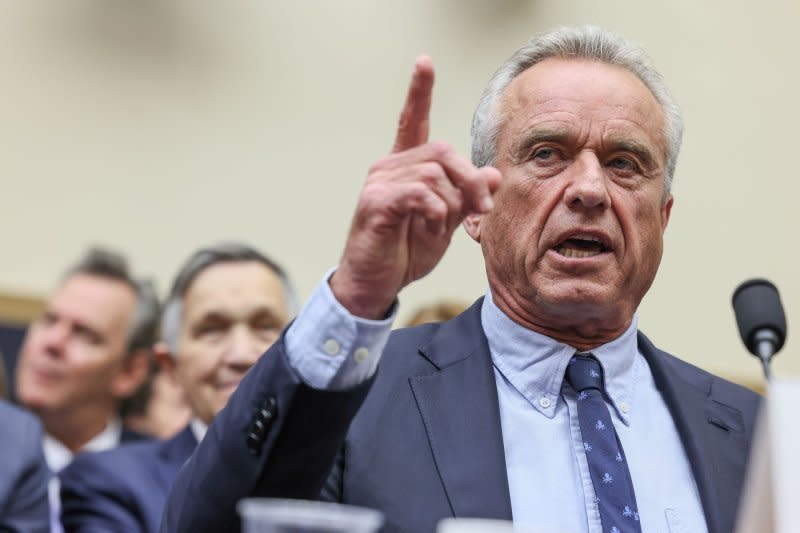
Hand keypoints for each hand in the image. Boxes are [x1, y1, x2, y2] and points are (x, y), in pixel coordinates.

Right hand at [330, 56, 501, 318]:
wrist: (376, 282)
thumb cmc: (405, 250)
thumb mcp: (446, 222)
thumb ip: (468, 197)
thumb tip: (494, 174)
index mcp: (405, 168)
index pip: (411, 120)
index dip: (419, 91)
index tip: (424, 62)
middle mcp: (389, 167)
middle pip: (442, 151)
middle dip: (470, 179)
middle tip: (483, 208)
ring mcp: (379, 182)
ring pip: (435, 174)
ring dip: (452, 203)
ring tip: (442, 226)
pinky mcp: (376, 202)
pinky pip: (420, 193)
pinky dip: (435, 211)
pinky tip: (430, 225)